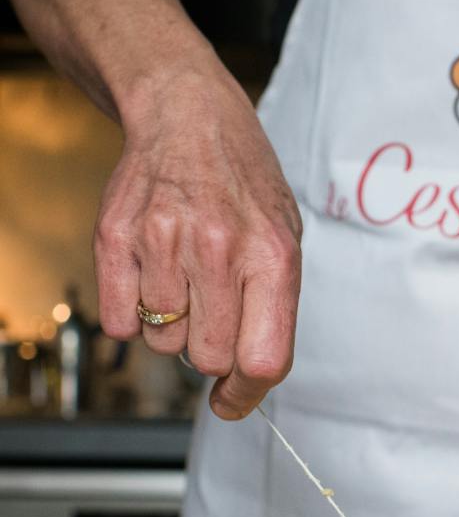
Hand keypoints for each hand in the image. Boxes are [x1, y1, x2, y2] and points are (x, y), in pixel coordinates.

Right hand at [94, 68, 301, 418]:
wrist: (187, 116)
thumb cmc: (243, 183)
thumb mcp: (285, 239)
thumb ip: (274, 310)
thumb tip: (250, 379)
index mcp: (272, 256)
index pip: (264, 358)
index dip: (249, 394)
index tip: (235, 401)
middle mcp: (219, 250)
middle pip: (210, 358)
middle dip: (213, 354)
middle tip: (214, 319)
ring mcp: (163, 242)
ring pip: (164, 343)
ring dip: (175, 328)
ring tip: (186, 281)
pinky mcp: (115, 238)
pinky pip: (121, 322)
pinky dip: (135, 314)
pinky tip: (154, 277)